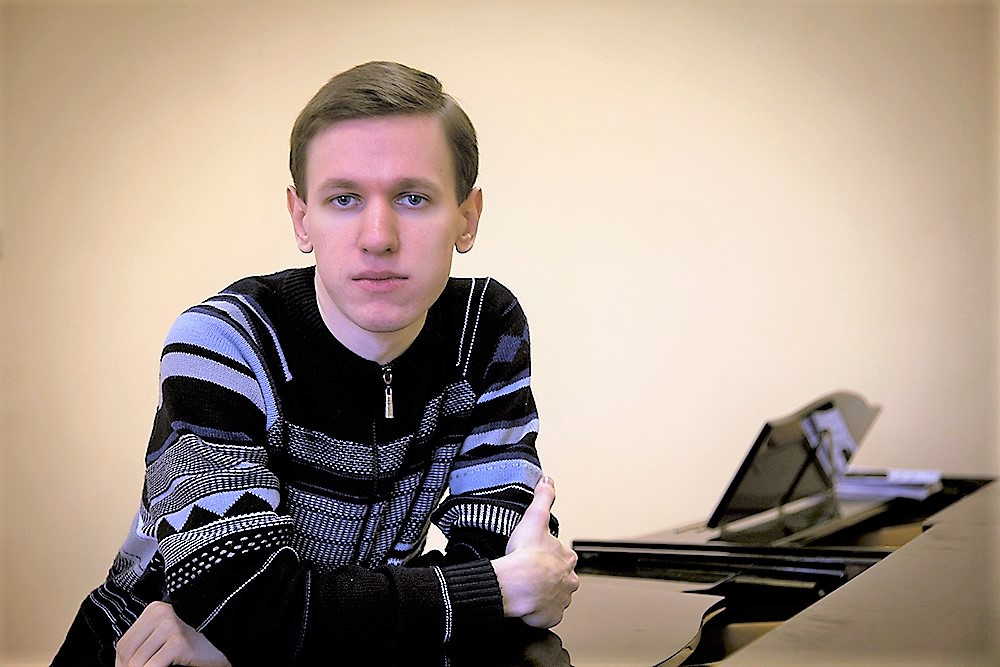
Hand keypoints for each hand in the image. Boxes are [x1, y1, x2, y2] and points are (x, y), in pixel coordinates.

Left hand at [115, 601, 231, 666]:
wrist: (224, 648)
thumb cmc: (193, 648)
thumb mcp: (163, 641)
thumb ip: (143, 647)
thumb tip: (120, 664)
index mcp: (154, 610)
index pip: (123, 644)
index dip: (121, 664)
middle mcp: (161, 613)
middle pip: (128, 653)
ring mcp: (171, 626)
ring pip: (137, 662)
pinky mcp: (179, 642)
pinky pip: (152, 666)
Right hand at [491, 476, 579, 628]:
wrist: (517, 584)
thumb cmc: (525, 554)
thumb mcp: (535, 518)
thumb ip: (543, 498)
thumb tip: (548, 480)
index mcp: (567, 558)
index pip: (563, 555)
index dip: (549, 554)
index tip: (537, 555)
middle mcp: (569, 580)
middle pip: (562, 577)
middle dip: (549, 576)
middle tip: (531, 573)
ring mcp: (561, 600)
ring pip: (556, 596)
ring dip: (545, 594)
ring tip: (528, 589)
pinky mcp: (551, 616)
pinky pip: (547, 614)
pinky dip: (539, 611)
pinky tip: (528, 604)